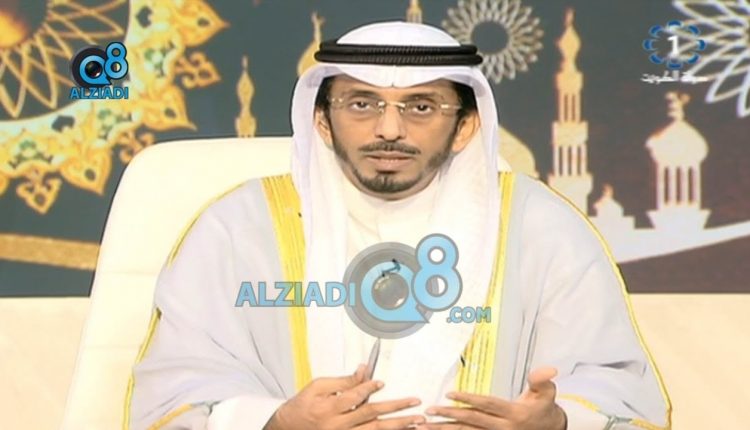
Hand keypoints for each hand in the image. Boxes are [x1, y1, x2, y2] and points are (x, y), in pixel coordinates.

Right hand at [265, 364, 425, 429]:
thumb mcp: (317, 388)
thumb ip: (343, 381)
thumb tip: (364, 370)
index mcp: (329, 409)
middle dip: (396, 409)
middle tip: (415, 403)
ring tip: (417, 422)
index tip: (381, 382)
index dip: (368, 388)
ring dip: (398, 426)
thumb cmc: (302, 407)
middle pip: (371, 417)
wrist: (288, 429)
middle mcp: (338, 426)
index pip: (353, 398)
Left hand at [417, 367, 566, 429]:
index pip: (487, 405)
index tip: (449, 394)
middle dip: (449, 417)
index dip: (468, 399)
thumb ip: (542, 380)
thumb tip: (549, 369)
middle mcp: (503, 428)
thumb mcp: (546, 393)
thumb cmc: (543, 409)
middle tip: (429, 411)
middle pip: (472, 422)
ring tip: (424, 426)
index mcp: (514, 414)